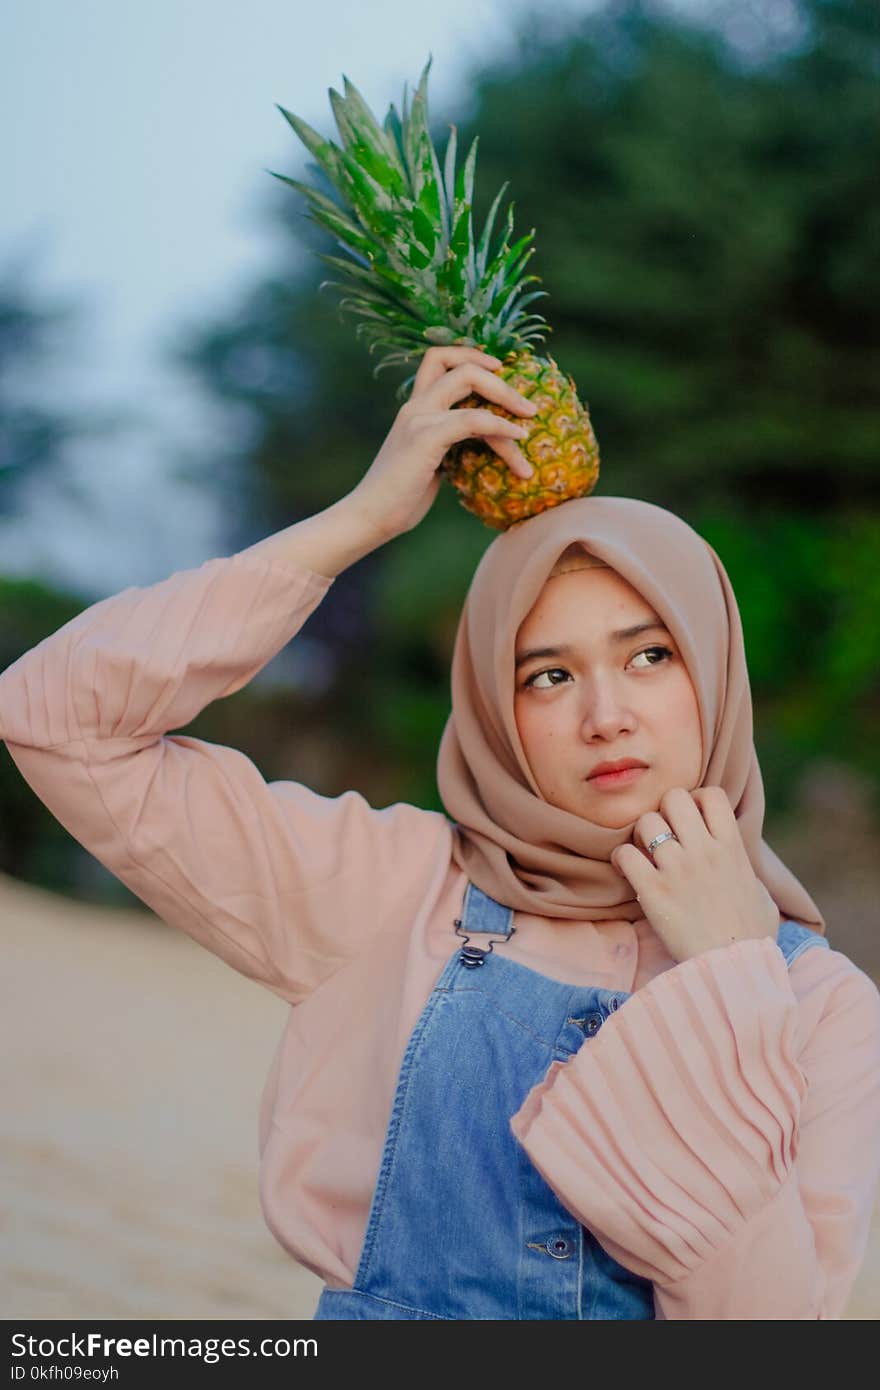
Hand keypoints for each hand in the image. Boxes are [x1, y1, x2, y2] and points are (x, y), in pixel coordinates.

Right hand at [349, 345, 536, 540]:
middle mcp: (415, 405)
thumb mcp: (428, 463)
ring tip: (531, 419)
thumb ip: (446, 446)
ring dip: (507, 396)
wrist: (371, 516)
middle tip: (526, 404)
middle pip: (458, 362)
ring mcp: (419, 418)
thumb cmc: (400, 498)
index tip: (499, 372)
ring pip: (468, 380)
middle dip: (498, 377)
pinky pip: (472, 419)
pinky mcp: (425, 438)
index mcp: (415, 408)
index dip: (471, 356)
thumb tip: (476, 448)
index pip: (439, 359)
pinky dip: (500, 426)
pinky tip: (519, 439)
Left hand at [610, 786, 780, 963]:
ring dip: (641, 835)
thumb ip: (749, 873)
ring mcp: (677, 869)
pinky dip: (621, 859)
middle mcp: (704, 851)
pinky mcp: (653, 891)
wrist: (734, 968)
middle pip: (674, 798)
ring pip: (646, 822)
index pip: (711, 795)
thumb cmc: (752, 936)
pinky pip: (625, 854)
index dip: (697, 800)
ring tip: (644, 853)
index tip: (692, 819)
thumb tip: (746, 871)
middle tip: (664, 834)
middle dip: (665, 811)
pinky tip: (627, 870)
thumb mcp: (763, 895)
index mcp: (732, 848)